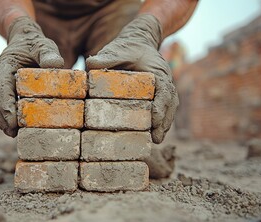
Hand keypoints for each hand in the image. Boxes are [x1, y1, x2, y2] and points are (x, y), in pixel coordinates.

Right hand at [0, 16, 63, 136]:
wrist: (26, 41)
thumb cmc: (35, 45)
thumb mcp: (43, 46)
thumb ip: (48, 54)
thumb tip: (55, 64)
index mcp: (4, 65)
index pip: (0, 86)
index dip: (4, 104)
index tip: (12, 120)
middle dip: (1, 116)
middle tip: (12, 133)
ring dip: (0, 120)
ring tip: (12, 135)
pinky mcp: (3, 90)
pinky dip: (4, 117)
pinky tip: (13, 130)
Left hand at [86, 14, 177, 143]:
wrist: (139, 41)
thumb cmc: (128, 47)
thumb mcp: (117, 50)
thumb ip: (106, 58)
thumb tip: (90, 65)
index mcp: (158, 72)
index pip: (164, 91)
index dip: (161, 107)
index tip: (155, 121)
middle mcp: (165, 80)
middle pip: (170, 104)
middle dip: (164, 122)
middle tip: (156, 139)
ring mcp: (165, 88)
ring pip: (170, 108)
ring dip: (165, 125)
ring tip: (156, 141)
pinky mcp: (159, 94)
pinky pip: (165, 109)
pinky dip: (162, 121)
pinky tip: (154, 135)